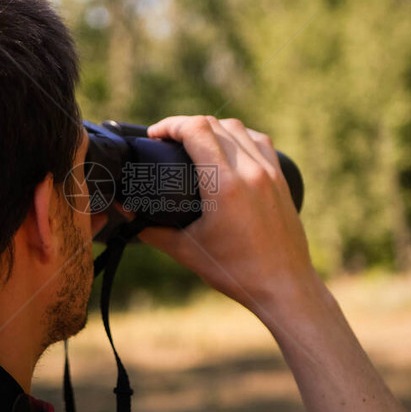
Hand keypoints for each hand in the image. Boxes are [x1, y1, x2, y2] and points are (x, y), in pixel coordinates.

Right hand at [138, 115, 322, 317]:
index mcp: (225, 186)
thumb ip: (152, 230)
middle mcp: (250, 172)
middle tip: (168, 140)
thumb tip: (126, 214)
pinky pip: (259, 141)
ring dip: (212, 127)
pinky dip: (238, 137)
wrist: (284, 287)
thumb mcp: (186, 251)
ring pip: (238, 128)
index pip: (197, 130)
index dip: (170, 125)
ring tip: (195, 142)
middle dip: (186, 125)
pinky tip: (228, 148)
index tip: (155, 135)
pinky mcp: (280, 178)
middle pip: (214, 124)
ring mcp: (269, 172)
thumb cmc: (237, 272)